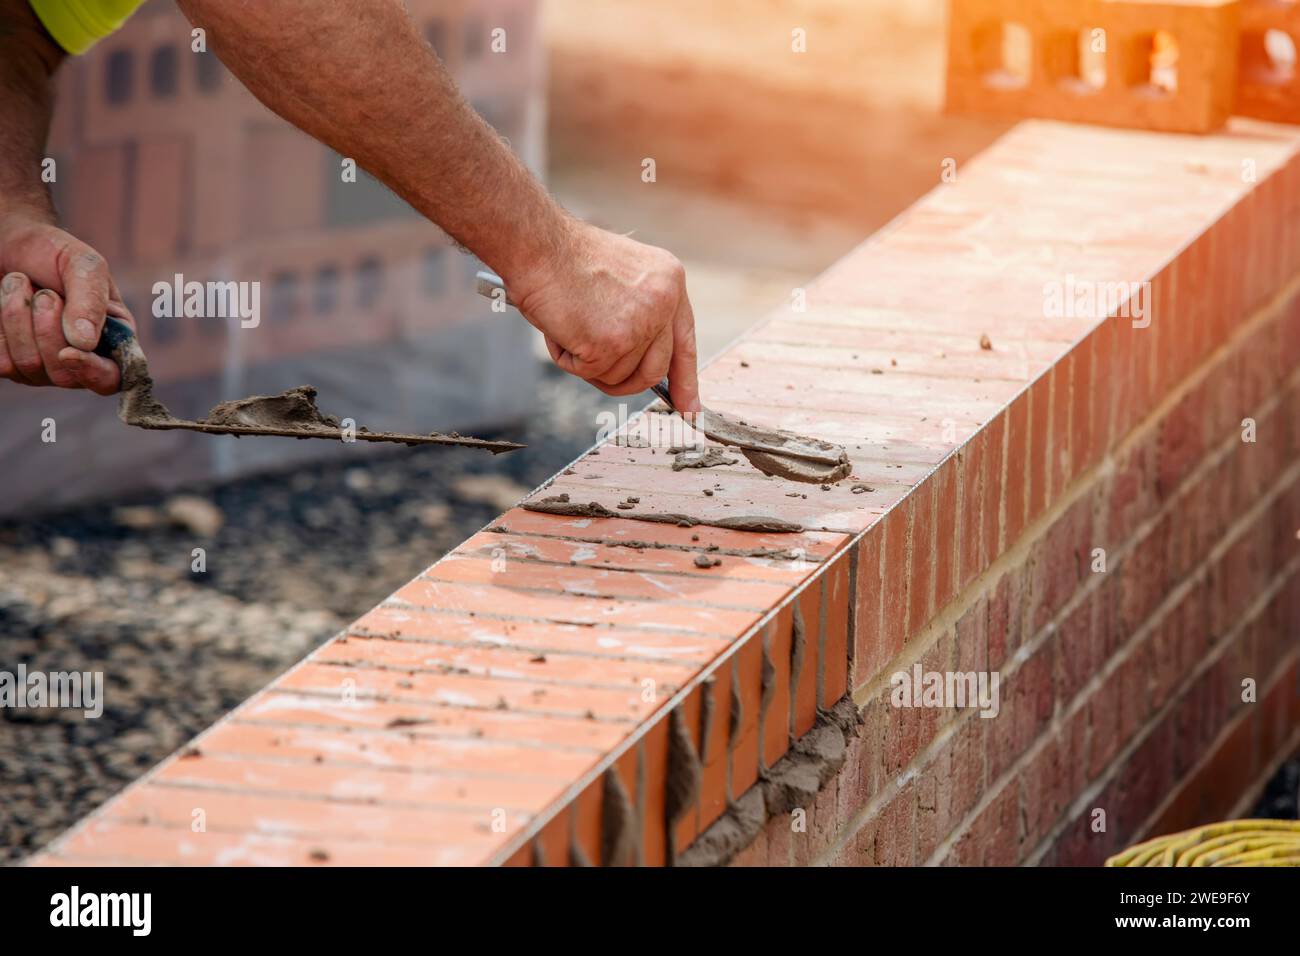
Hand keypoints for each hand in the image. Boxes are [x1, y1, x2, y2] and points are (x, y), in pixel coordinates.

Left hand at [0, 212, 131, 393]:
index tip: (68, 352)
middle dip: (47, 329)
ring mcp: (42, 365)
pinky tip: (5, 302)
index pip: (111, 378)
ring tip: (19, 284)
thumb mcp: (84, 264)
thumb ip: (90, 300)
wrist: (8, 243)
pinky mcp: (9, 362)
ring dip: (19, 318)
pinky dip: (0, 327)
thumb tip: (85, 343)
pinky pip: (2, 362)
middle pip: (66, 374)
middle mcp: (80, 360)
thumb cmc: (52, 252)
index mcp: (111, 339)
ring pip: (30, 366)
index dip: (92, 373)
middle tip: (45, 293)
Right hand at [510, 221, 700, 412]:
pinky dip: (566, 357)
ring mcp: (638, 325)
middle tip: (598, 367)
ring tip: (570, 322)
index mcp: (670, 282)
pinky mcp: (609, 344)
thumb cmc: (565, 257)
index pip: (684, 342)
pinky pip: (588, 372)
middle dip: (627, 381)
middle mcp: (662, 303)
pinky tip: (560, 326)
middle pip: (654, 369)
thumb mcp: (623, 276)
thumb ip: (641, 313)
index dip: (686, 379)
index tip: (689, 407)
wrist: (537, 243)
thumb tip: (644, 361)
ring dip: (588, 361)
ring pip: (618, 375)